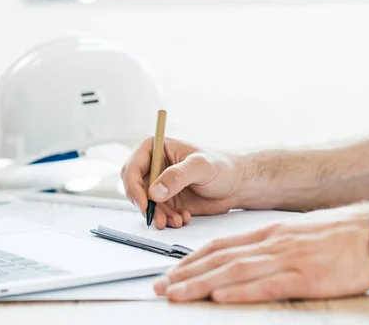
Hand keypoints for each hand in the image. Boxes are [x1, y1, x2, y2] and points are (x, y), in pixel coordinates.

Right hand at [121, 137, 242, 229]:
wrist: (235, 183)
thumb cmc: (221, 166)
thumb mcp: (201, 167)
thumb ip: (177, 176)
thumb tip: (154, 192)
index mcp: (156, 148)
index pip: (132, 168)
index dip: (133, 187)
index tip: (144, 203)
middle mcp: (153, 165)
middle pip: (134, 188)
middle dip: (145, 205)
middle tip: (158, 218)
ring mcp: (159, 183)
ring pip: (145, 204)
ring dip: (158, 215)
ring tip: (177, 220)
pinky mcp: (166, 199)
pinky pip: (158, 213)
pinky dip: (167, 219)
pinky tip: (183, 218)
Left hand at [153, 206, 368, 302]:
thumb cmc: (338, 235)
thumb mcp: (297, 233)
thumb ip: (269, 245)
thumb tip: (243, 258)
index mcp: (268, 232)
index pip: (220, 245)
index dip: (192, 259)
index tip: (171, 271)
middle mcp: (271, 243)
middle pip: (219, 258)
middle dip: (185, 273)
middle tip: (160, 286)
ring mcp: (287, 259)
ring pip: (234, 271)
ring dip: (200, 284)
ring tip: (176, 294)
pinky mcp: (306, 278)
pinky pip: (267, 285)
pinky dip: (240, 291)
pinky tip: (219, 296)